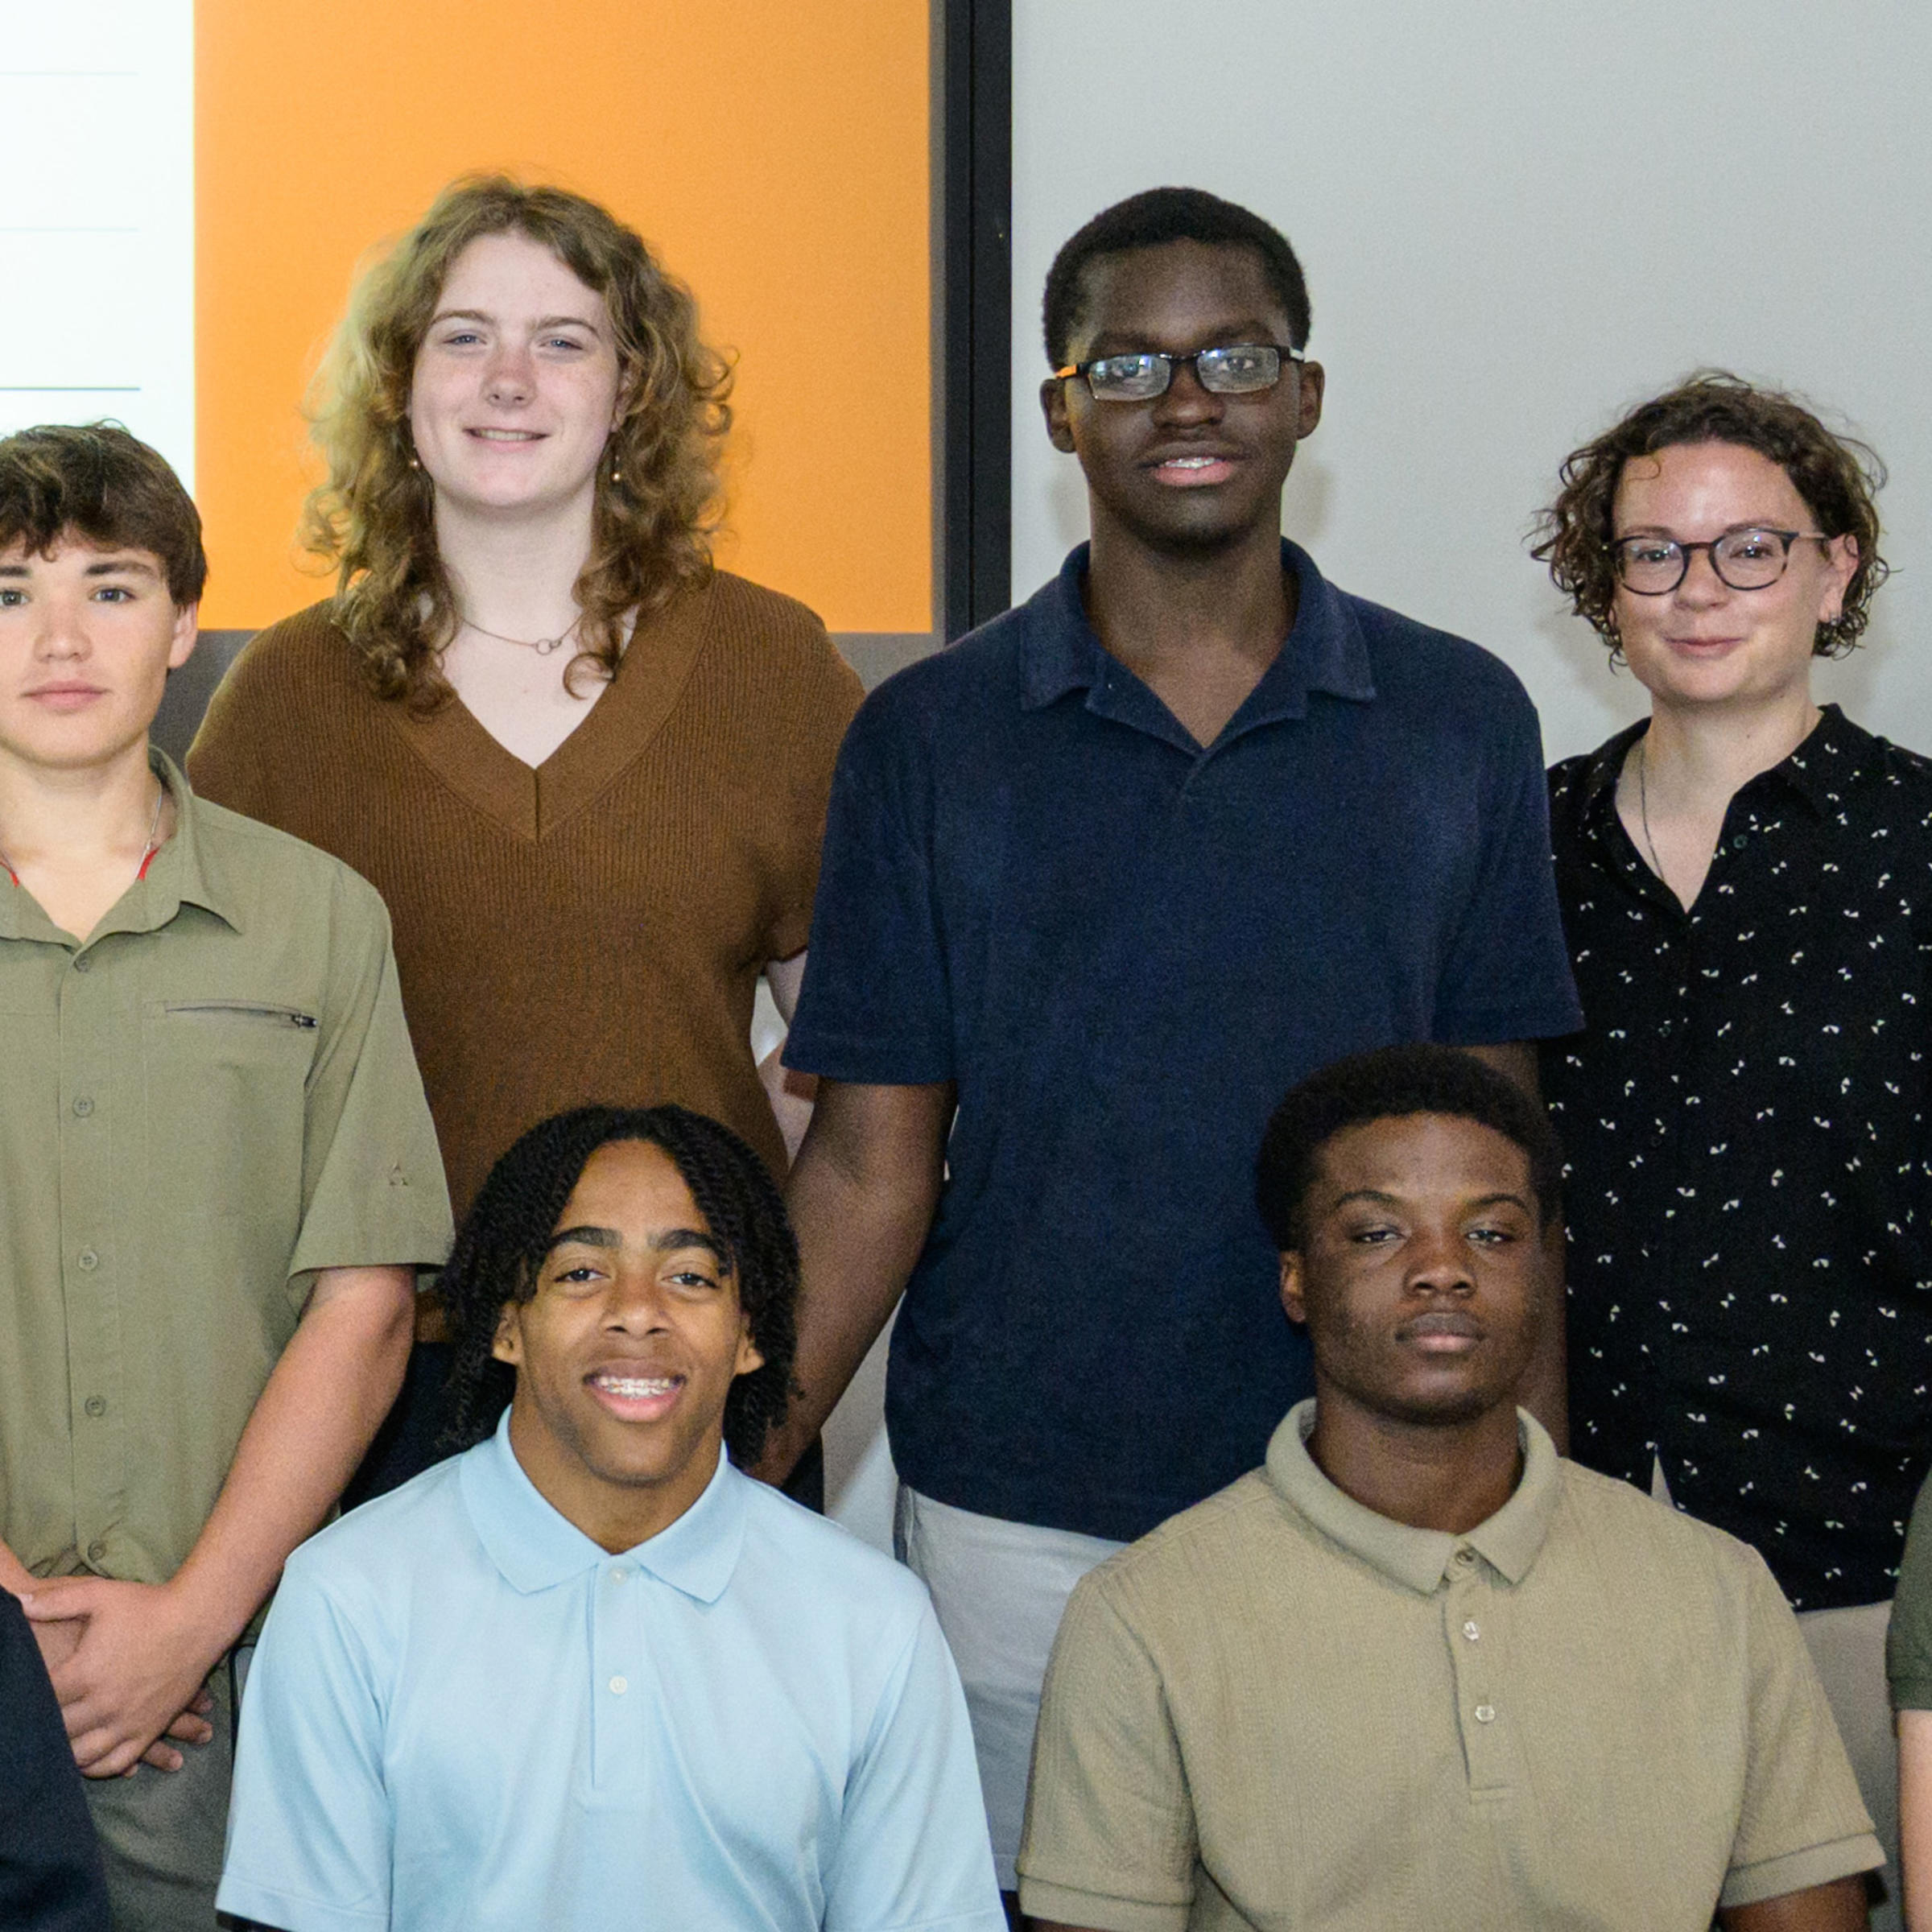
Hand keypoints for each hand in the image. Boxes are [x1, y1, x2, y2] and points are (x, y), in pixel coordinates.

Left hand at [21, 1576, 224, 1777]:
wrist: (201, 1617)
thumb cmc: (149, 1605)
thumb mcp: (100, 1594)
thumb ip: (56, 1600)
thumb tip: (18, 1602)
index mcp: (86, 1672)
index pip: (41, 1699)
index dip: (25, 1698)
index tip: (19, 1697)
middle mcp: (105, 1703)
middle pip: (57, 1730)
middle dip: (42, 1728)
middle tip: (32, 1725)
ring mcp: (128, 1719)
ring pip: (82, 1754)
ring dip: (64, 1752)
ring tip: (56, 1744)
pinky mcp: (149, 1728)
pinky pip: (116, 1761)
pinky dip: (97, 1767)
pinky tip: (86, 1760)